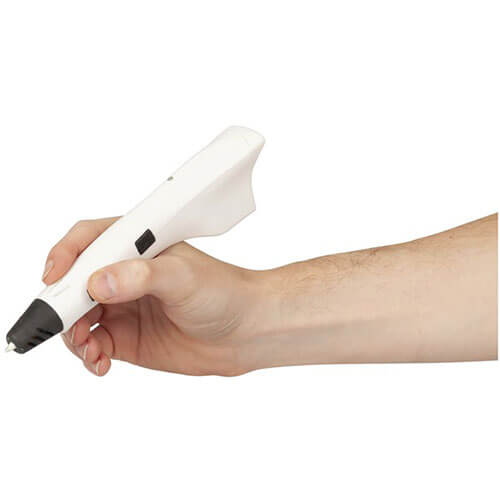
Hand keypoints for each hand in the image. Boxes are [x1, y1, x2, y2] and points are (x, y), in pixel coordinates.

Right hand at [43, 217, 264, 376]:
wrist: (245, 332)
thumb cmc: (222, 292)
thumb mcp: (183, 277)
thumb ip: (141, 277)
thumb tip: (99, 282)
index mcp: (137, 247)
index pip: (89, 241)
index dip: (65, 255)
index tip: (53, 276)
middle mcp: (124, 275)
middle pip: (75, 282)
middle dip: (62, 302)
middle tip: (61, 322)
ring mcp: (124, 307)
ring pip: (78, 317)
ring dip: (72, 333)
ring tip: (89, 347)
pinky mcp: (127, 338)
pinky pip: (93, 345)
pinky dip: (88, 354)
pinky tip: (99, 362)